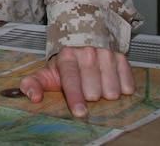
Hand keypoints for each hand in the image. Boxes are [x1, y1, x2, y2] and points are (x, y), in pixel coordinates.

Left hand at [19, 46, 133, 117]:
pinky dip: (121, 90)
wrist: (82, 46)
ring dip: (106, 95)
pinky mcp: (121, 57)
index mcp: (66, 57)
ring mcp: (105, 54)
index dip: (76, 97)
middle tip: (86, 91)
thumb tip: (33, 97)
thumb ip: (32, 85)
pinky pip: (127, 85)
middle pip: (94, 90)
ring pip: (112, 90)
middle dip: (91, 97)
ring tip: (98, 87)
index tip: (80, 112)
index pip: (72, 80)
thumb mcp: (46, 74)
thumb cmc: (64, 68)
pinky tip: (111, 84)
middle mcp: (87, 53)